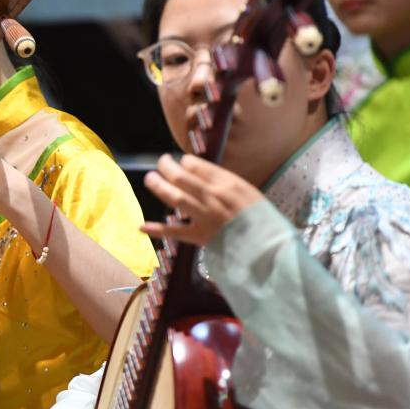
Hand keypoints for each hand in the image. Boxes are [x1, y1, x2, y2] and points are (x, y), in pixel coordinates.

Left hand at [140, 153, 262, 246]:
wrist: (268, 246)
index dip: (185, 162)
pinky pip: (174, 231)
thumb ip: (227, 183)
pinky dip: (156, 229)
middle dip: (167, 167)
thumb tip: (205, 174)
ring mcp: (204, 216)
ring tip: (149, 179)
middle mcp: (212, 196)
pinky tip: (141, 226)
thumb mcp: (250, 192)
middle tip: (160, 163)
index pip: (197, 166)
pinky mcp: (199, 236)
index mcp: (227, 183)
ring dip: (158, 187)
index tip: (182, 163)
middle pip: (181, 177)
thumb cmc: (262, 219)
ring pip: (175, 197)